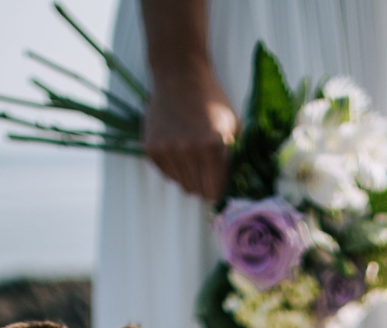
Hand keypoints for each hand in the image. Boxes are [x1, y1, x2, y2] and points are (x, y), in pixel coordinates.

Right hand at [143, 61, 237, 199]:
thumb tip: (235, 186)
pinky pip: (167, 173)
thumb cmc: (212, 101)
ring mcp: (166, 150)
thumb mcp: (234, 126)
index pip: (214, 193)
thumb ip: (234, 157)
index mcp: (212, 148)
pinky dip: (174, 167)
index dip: (219, 190)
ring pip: (181, 184)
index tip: (220, 183)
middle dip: (204, 184)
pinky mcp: (151, 148)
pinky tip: (179, 147)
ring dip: (189, 176)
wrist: (179, 75)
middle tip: (207, 169)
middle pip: (197, 192)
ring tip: (193, 154)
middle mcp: (187, 152)